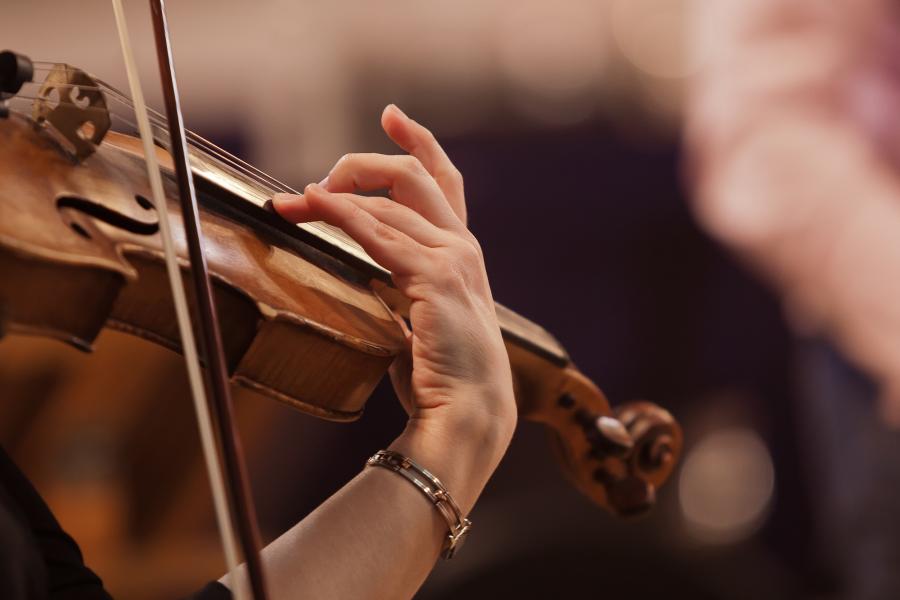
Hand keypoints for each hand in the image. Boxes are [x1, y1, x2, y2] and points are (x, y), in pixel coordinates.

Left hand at [272, 105, 515, 466]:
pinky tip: (312, 204)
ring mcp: (454, 259)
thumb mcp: (425, 318)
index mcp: (462, 253)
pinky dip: (342, 214)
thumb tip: (370, 272)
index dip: (419, 144)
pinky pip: (379, 234)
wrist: (470, 414)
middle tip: (315, 183)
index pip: (442, 182)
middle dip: (361, 167)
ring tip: (290, 205)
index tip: (392, 117)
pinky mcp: (435, 278)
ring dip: (332, 197)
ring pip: (388, 204)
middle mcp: (462, 246)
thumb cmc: (445, 375)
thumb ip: (406, 286)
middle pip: (413, 177)